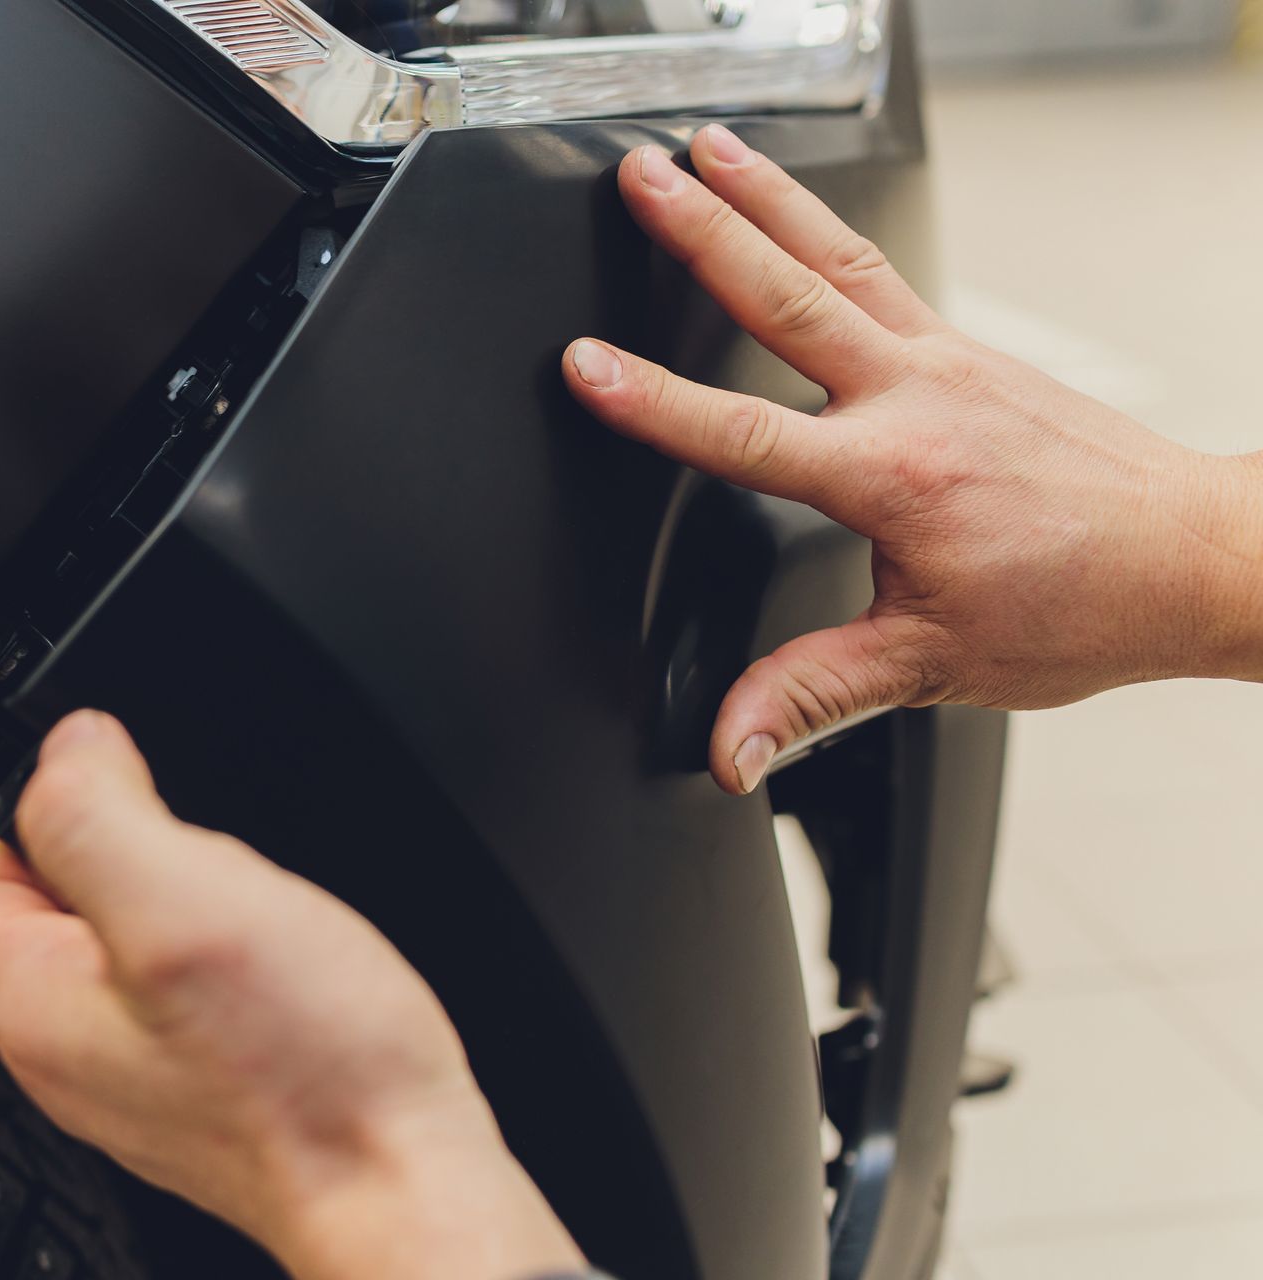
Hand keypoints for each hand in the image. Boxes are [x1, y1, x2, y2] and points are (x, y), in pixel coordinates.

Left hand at [0, 710, 582, 1279]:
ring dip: (193, 904)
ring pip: (133, 939)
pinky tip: (279, 968)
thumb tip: (67, 744)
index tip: (126, 799)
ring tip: (254, 924)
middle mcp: (69, 1049)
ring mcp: (136, 1074)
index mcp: (32, 1002)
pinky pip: (189, 989)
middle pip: (59, 899)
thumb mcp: (184, 899)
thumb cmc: (307, 1073)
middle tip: (208, 873)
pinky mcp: (202, 1084)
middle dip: (136, 854)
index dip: (45, 807)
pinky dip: (232, 956)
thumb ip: (98, 810)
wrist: (404, 1182)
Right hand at [563, 125, 1262, 794]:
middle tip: (639, 178)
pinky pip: (882, 270)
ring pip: (838, 258)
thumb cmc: (1082, 605)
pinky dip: (825, 228)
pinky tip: (794, 210)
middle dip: (702, 231)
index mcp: (897, 477)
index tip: (586, 362)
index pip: (745, 433)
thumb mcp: (932, 667)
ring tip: (706, 148)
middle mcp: (920, 397)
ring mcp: (949, 360)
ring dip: (765, 197)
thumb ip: (813, 698)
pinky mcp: (969, 350)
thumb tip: (732, 750)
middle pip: (787, 297)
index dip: (654, 401)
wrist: (1194, 556)